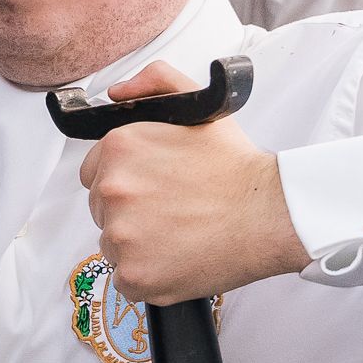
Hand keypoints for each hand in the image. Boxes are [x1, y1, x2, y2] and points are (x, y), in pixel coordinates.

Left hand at [79, 61, 309, 302]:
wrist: (268, 214)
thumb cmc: (236, 168)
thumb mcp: (198, 107)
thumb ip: (154, 83)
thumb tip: (117, 93)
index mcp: (120, 148)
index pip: (94, 172)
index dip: (125, 181)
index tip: (151, 188)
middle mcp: (113, 189)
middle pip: (102, 209)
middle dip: (130, 211)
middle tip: (171, 210)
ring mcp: (120, 235)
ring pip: (113, 244)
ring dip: (139, 243)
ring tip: (179, 234)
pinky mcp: (134, 274)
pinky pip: (126, 279)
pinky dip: (149, 274)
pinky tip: (178, 258)